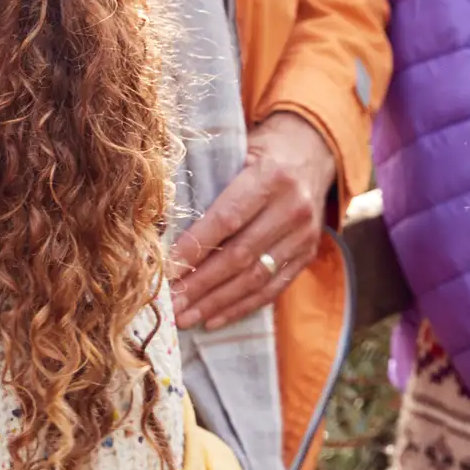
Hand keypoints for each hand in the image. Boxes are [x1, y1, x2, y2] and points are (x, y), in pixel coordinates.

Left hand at [172, 113, 336, 331]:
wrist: (312, 150)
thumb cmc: (258, 152)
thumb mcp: (236, 152)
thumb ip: (206, 182)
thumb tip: (158, 222)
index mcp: (270, 178)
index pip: (226, 220)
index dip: (194, 248)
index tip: (165, 270)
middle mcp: (292, 209)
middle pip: (240, 255)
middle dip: (200, 284)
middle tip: (170, 303)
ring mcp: (303, 235)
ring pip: (255, 278)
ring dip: (216, 302)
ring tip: (185, 318)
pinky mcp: (307, 255)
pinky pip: (272, 289)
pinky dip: (241, 307)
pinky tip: (213, 319)